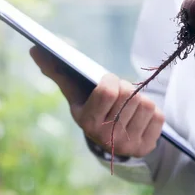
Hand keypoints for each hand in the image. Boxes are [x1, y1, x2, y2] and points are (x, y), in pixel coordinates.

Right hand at [29, 46, 164, 157]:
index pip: (108, 90)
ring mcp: (128, 145)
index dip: (111, 80)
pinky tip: (139, 118)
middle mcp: (107, 138)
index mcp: (88, 122)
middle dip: (126, 89)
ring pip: (146, 104)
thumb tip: (35, 49)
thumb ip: (59, 71)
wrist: (111, 141)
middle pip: (129, 95)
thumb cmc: (92, 108)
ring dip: (140, 100)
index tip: (108, 80)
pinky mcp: (147, 146)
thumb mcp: (75, 94)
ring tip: (128, 107)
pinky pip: (159, 117)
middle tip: (120, 94)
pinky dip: (152, 113)